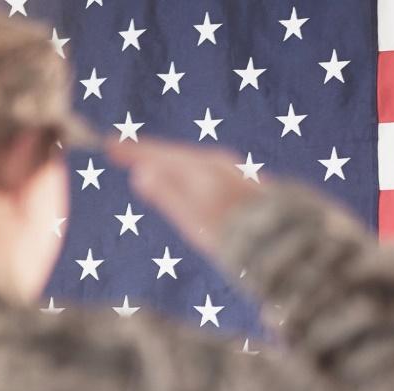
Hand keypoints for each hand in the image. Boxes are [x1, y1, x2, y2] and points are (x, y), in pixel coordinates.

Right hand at [107, 138, 263, 254]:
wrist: (286, 242)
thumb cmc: (236, 236)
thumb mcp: (196, 220)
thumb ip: (169, 195)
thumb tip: (140, 172)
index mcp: (203, 169)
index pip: (160, 154)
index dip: (133, 151)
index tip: (108, 144)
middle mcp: (220, 164)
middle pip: (176, 155)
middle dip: (148, 152)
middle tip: (119, 150)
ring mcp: (235, 173)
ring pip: (193, 161)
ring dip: (169, 160)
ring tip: (149, 163)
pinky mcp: (246, 185)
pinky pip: (207, 170)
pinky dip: (190, 171)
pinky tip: (189, 180)